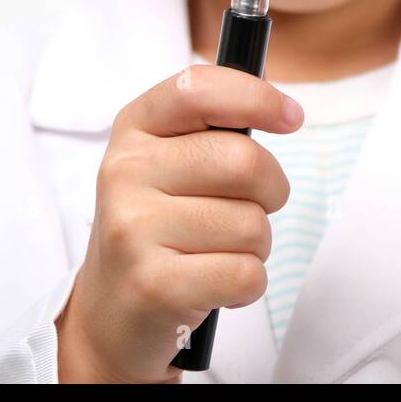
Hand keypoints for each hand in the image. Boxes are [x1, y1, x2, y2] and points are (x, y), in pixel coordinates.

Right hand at [55, 65, 300, 382]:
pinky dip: (247, 285)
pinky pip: (245, 274)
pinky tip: (213, 284)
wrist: (109, 312)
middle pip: (244, 162)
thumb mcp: (168, 162)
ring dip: (254, 246)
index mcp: (134, 129)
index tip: (291, 118)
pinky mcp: (152, 284)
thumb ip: (214, 124)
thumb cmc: (157, 227)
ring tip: (216, 252)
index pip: (198, 89)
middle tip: (247, 210)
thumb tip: (275, 91)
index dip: (256, 97)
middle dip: (270, 191)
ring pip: (252, 224)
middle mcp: (125, 171)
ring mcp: (133, 228)